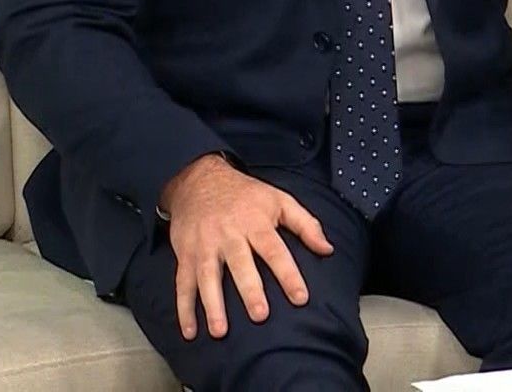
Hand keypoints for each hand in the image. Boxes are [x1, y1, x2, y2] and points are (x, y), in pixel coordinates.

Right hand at [160, 153, 333, 339]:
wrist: (198, 180)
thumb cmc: (244, 194)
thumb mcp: (279, 200)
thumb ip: (306, 224)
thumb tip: (327, 249)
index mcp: (255, 223)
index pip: (275, 250)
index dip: (288, 274)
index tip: (300, 297)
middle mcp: (229, 235)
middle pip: (241, 264)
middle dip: (250, 290)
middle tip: (260, 315)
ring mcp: (205, 246)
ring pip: (208, 277)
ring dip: (213, 305)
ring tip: (220, 331)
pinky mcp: (186, 255)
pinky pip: (183, 284)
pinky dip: (183, 308)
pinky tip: (190, 331)